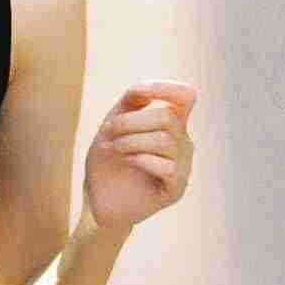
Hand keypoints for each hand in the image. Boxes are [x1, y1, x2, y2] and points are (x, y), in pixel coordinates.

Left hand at [83, 80, 196, 231]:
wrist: (99, 198)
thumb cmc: (108, 158)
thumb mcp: (115, 122)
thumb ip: (132, 100)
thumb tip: (148, 86)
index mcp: (171, 123)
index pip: (185, 96)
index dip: (168, 88)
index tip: (142, 90)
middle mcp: (182, 142)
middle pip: (167, 117)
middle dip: (131, 121)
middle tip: (108, 131)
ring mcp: (183, 166)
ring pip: (166, 140)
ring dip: (131, 140)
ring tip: (115, 148)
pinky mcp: (176, 189)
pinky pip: (167, 166)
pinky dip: (140, 159)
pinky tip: (127, 162)